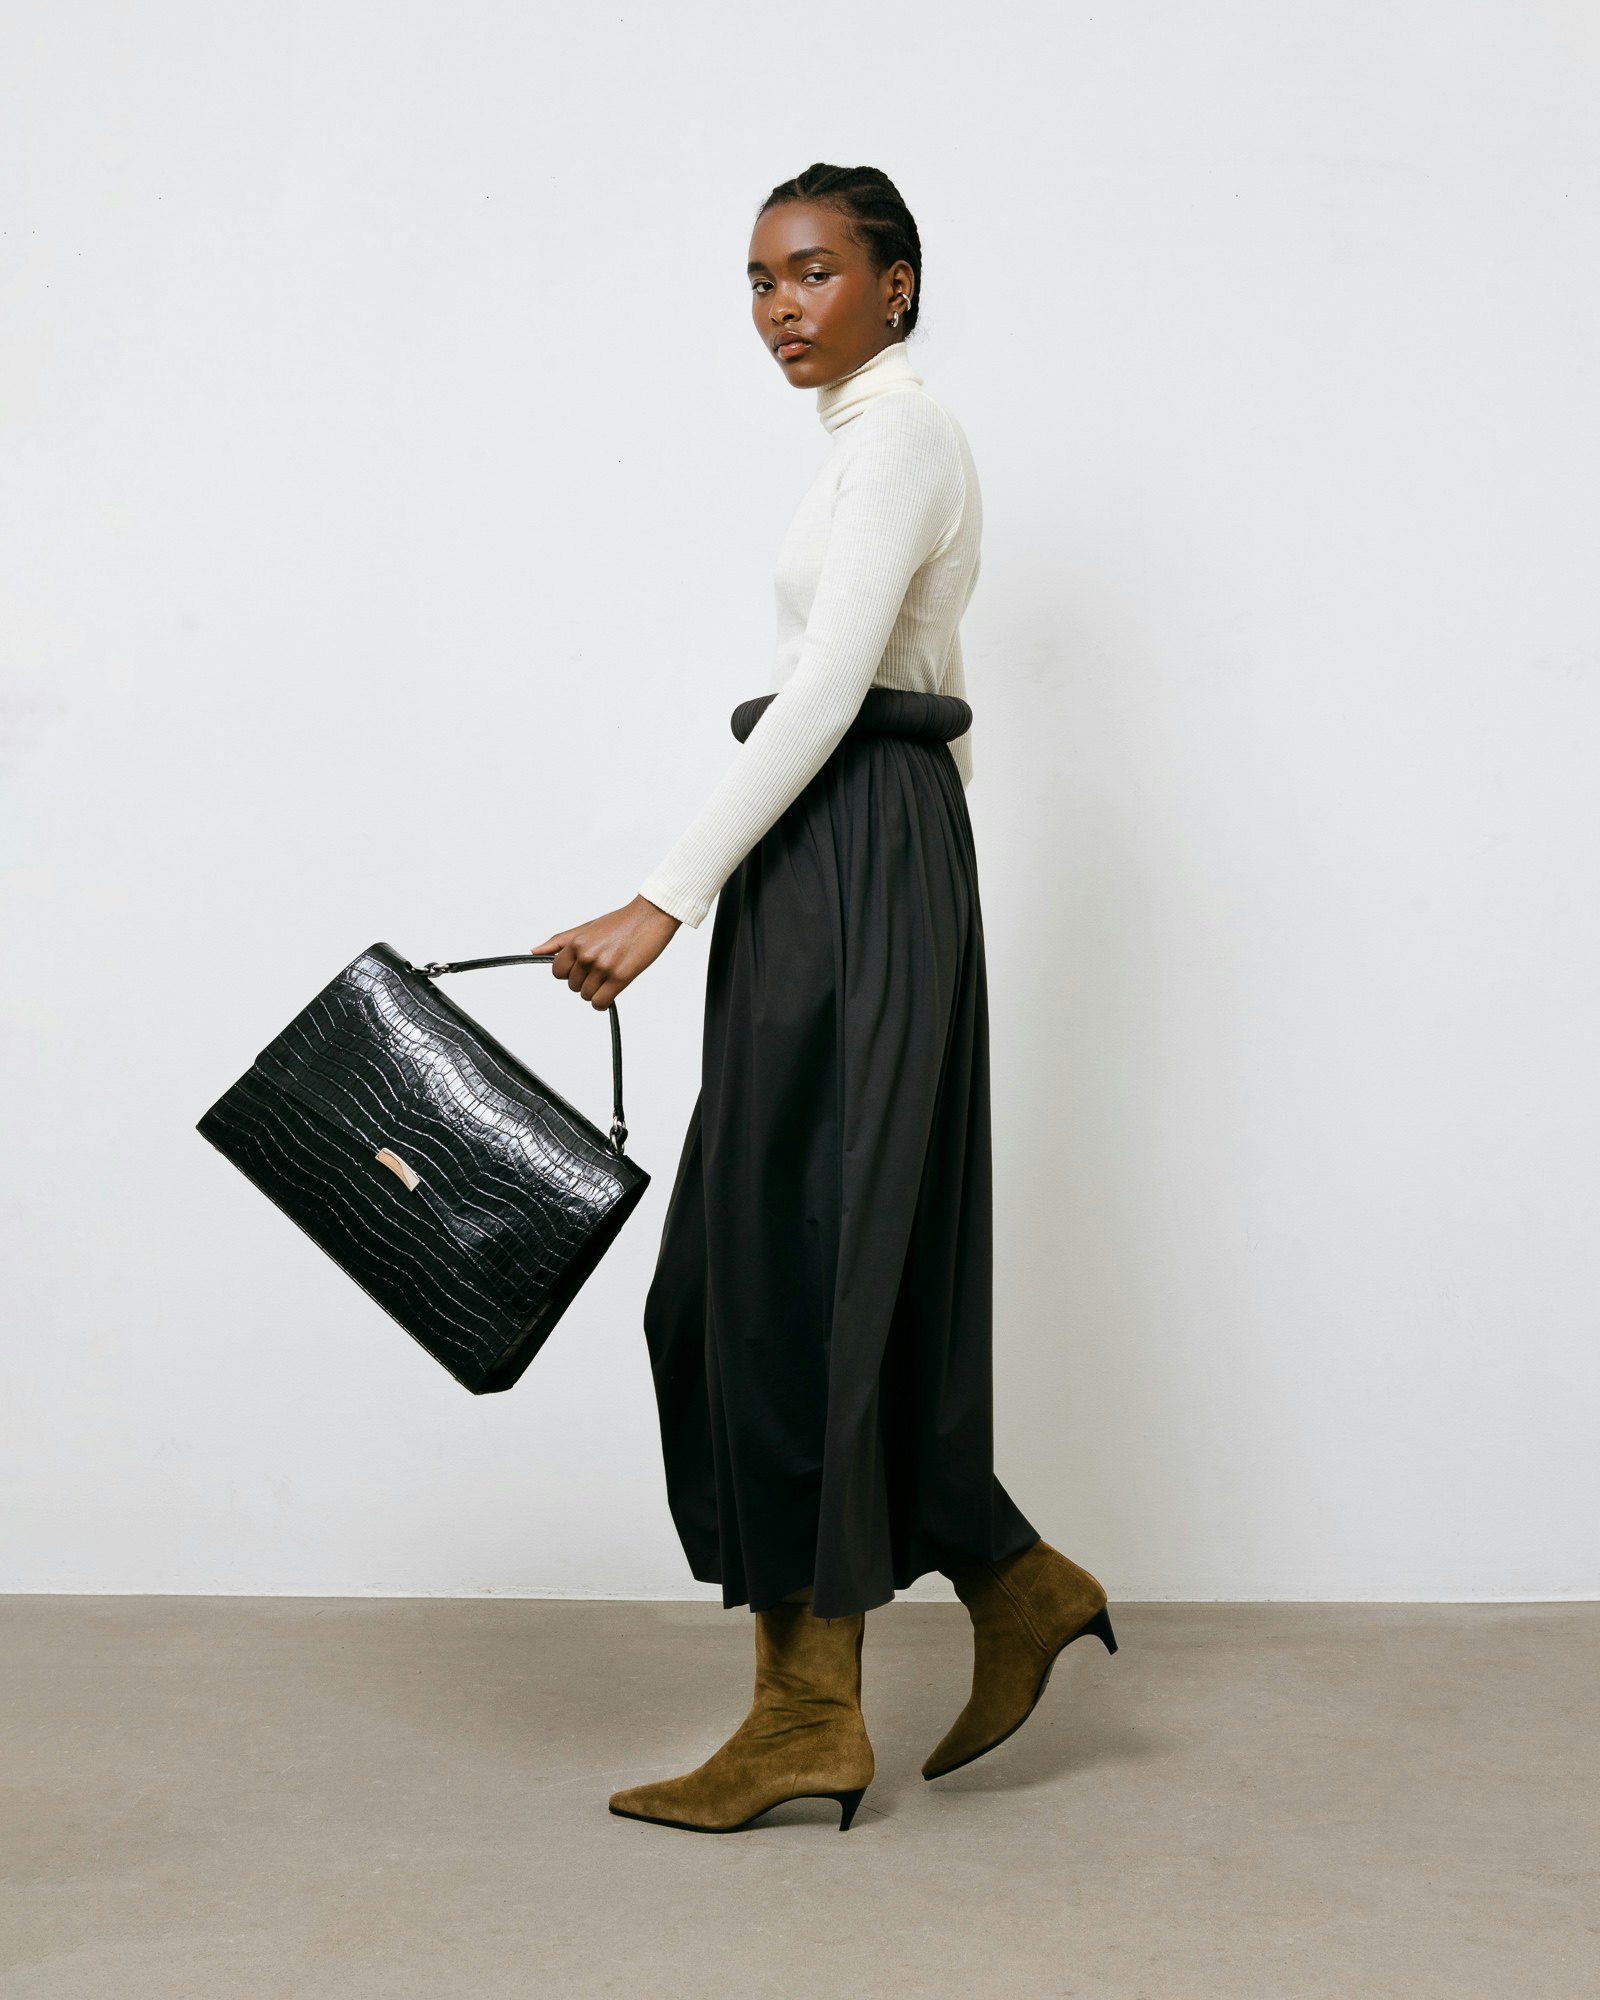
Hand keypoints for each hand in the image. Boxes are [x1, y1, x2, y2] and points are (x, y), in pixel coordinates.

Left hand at [530, 895, 681, 1008]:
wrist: (650, 917)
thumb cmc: (621, 922)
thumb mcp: (586, 928)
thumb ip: (559, 942)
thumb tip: (535, 952)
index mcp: (576, 943)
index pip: (557, 972)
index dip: (570, 973)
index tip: (582, 968)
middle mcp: (586, 955)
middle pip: (573, 986)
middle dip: (585, 981)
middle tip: (601, 968)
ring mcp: (602, 967)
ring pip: (587, 996)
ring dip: (596, 991)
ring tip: (609, 976)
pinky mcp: (620, 977)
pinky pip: (600, 1002)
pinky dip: (603, 1002)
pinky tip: (611, 991)